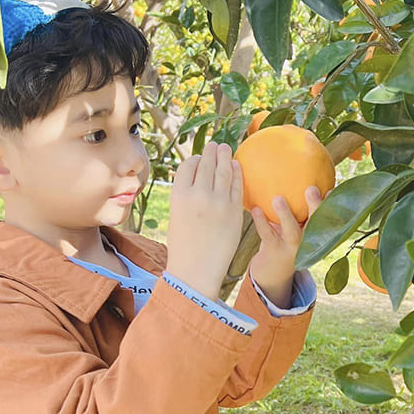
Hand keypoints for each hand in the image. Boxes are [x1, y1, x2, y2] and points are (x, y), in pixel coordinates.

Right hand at [164, 141, 243, 298]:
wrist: (196, 269)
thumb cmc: (184, 243)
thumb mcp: (176, 214)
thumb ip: (186, 194)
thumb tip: (198, 175)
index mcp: (178, 194)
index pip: (188, 165)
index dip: (195, 159)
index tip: (200, 158)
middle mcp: (198, 194)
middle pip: (206, 163)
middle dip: (212, 152)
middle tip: (216, 145)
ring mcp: (217, 201)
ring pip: (223, 170)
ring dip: (225, 156)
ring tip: (227, 148)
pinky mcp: (233, 210)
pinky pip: (236, 185)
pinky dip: (237, 172)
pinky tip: (237, 166)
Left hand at [248, 186, 327, 305]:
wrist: (274, 272)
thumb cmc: (287, 238)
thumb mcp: (297, 225)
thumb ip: (300, 208)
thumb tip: (296, 173)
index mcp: (316, 232)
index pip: (327, 216)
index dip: (332, 203)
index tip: (332, 188)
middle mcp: (308, 241)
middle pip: (315, 224)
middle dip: (315, 206)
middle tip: (311, 189)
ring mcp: (292, 248)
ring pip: (292, 231)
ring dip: (285, 215)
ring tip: (278, 199)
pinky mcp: (276, 251)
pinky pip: (268, 235)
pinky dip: (261, 222)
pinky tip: (255, 209)